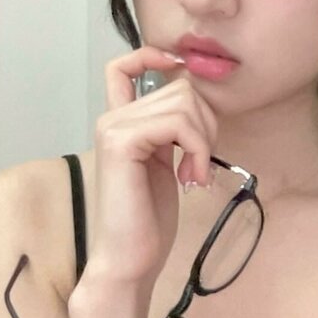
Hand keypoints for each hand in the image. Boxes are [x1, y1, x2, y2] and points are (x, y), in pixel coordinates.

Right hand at [84, 46, 218, 289]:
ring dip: (204, 139)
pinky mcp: (122, 143)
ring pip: (184, 103)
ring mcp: (114, 128)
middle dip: (205, 121)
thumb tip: (196, 98)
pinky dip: (198, 148)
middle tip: (201, 160)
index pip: (123, 65)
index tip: (181, 79)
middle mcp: (112, 118)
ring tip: (195, 173)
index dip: (154, 55)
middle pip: (179, 86)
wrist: (129, 261)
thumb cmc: (147, 218)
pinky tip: (191, 177)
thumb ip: (171, 128)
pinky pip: (177, 123)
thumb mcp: (165, 159)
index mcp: (120, 120)